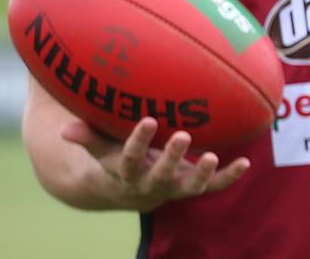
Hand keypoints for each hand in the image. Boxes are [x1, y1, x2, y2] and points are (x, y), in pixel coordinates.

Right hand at [61, 117, 249, 211]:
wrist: (129, 190)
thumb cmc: (114, 157)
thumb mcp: (100, 148)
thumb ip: (86, 137)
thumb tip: (63, 129)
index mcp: (126, 172)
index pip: (130, 158)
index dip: (139, 141)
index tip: (148, 120)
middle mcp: (151, 184)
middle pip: (161, 174)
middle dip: (172, 157)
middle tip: (183, 135)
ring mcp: (174, 187)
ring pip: (189, 186)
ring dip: (202, 173)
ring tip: (214, 156)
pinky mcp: (192, 187)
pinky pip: (213, 186)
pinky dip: (228, 177)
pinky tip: (246, 162)